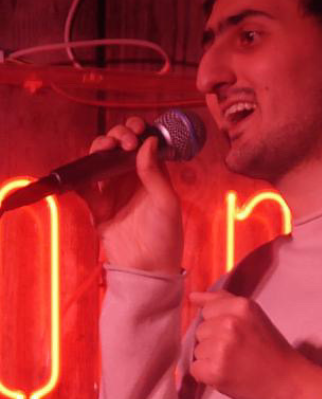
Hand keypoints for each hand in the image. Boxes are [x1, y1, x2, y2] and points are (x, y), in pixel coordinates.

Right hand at [76, 117, 182, 273]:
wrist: (148, 268)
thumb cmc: (166, 236)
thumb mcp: (166, 203)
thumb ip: (155, 173)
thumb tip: (148, 142)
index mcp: (154, 174)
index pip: (143, 143)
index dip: (138, 131)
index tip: (137, 130)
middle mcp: (133, 178)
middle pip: (119, 146)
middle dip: (118, 135)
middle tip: (123, 141)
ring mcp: (113, 190)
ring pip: (99, 159)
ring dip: (99, 147)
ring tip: (105, 149)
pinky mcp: (97, 206)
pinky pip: (83, 186)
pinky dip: (78, 176)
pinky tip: (82, 172)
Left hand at [189, 290, 321, 398]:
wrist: (293, 386)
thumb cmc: (275, 353)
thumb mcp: (254, 318)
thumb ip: (225, 303)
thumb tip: (193, 296)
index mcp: (242, 306)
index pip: (208, 311)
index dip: (220, 326)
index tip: (239, 337)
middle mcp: (230, 322)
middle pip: (201, 330)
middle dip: (214, 343)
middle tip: (240, 354)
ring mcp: (221, 346)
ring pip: (197, 350)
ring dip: (211, 360)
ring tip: (236, 366)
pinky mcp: (215, 370)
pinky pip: (196, 369)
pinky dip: (209, 376)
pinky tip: (229, 377)